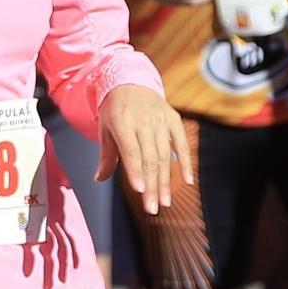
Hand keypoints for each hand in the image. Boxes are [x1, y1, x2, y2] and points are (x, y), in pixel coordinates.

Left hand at [94, 84, 190, 214]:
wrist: (131, 80)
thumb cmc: (115, 109)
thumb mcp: (105, 128)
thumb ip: (106, 156)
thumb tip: (99, 179)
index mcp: (123, 123)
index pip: (131, 151)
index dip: (136, 171)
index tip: (139, 189)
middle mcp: (144, 122)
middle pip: (149, 158)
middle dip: (151, 185)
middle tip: (152, 208)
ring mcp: (161, 120)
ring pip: (165, 156)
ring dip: (165, 181)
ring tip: (165, 202)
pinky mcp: (173, 119)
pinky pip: (182, 143)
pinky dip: (186, 162)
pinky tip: (188, 180)